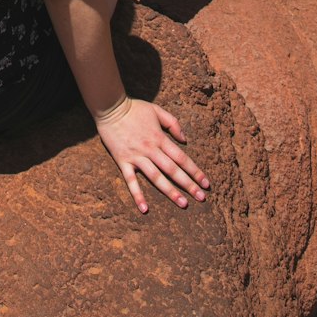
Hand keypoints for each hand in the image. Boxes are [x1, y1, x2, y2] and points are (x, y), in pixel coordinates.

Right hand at [95, 97, 209, 212]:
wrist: (110, 107)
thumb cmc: (134, 108)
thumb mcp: (157, 110)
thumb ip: (173, 123)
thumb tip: (185, 140)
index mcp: (159, 137)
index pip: (181, 158)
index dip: (195, 171)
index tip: (206, 184)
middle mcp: (150, 149)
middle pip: (172, 170)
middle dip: (188, 185)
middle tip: (201, 198)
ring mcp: (136, 156)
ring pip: (156, 177)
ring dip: (170, 191)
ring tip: (183, 204)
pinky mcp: (123, 161)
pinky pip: (131, 181)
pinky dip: (137, 195)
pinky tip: (145, 209)